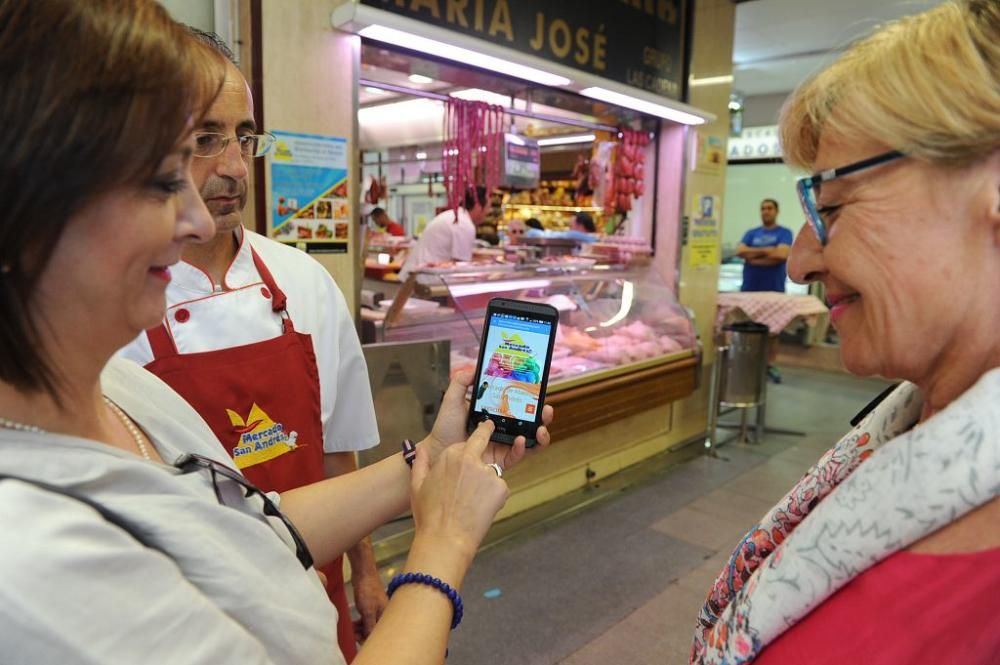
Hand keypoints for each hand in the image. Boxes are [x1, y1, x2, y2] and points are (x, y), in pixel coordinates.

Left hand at [351, 569, 387, 642]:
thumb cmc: (368, 590)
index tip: (358, 640)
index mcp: (386, 615)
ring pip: (369, 625)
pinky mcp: (370, 606)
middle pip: (375, 630)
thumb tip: (369, 639)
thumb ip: (370, 626)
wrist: (363, 573)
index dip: (369, 638)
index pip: (380, 633)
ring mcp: (377, 610)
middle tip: (354, 634)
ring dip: (361, 629)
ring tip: (352, 629)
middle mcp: (383, 613)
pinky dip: (360, 623)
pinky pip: (366, 619)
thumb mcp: (368, 611)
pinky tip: (353, 624)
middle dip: (364, 634)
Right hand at [410, 420, 508, 566]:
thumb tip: (420, 449)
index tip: (473, 444)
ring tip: (471, 504)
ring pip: (492, 472)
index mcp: (451, 456)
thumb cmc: (430, 516)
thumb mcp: (417, 486)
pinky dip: (495, 498)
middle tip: (490, 428)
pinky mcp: (501, 488)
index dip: (468, 448)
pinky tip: (480, 510)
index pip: (466, 441)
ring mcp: (488, 473)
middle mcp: (471, 459)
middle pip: (483, 442)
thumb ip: (420, 463)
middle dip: (487, 432)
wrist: (446, 539)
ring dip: (486, 483)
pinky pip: (500, 489)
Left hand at [423, 370, 553, 471]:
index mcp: (495, 413)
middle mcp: (503, 428)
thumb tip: (475, 367)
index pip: (519, 405)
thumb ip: (461, 381)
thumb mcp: (452, 399)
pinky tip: (521, 441)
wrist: (437, 450)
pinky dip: (523, 449)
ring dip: (540, 435)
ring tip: (540, 428)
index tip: (539, 391)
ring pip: (529, 441)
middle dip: (543, 416)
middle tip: (546, 410)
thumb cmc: (445, 427)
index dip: (532, 399)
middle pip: (530, 422)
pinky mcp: (499, 460)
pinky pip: (517, 456)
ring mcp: (503, 445)